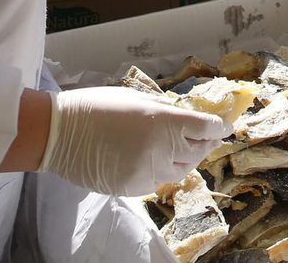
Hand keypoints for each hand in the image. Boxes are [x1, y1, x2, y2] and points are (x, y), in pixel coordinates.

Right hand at [40, 87, 227, 196]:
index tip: (226, 126)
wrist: (61, 134)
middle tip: (209, 137)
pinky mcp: (134, 188)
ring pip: (181, 170)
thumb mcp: (137, 99)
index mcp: (163, 121)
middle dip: (205, 143)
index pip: (206, 127)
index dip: (219, 126)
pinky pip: (159, 181)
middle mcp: (160, 149)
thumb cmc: (98, 107)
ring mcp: (148, 172)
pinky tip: (155, 159)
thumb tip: (188, 118)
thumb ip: (166, 111)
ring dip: (185, 158)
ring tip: (183, 147)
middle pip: (198, 150)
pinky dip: (162, 171)